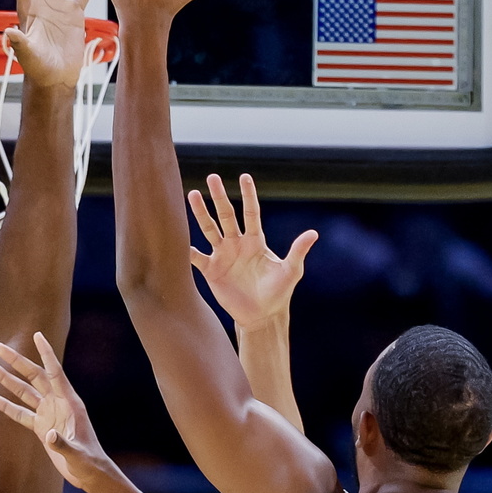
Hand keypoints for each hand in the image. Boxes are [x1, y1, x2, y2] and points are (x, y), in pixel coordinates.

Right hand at [0, 331, 108, 488]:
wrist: (89, 473)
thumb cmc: (88, 462)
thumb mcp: (77, 454)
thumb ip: (63, 444)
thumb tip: (49, 435)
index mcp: (69, 402)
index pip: (55, 373)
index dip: (46, 354)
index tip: (37, 335)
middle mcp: (58, 403)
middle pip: (34, 376)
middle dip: (17, 361)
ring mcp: (48, 414)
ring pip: (24, 391)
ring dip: (7, 379)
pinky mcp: (41, 426)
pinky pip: (20, 413)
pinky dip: (6, 405)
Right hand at [188, 174, 317, 331]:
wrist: (262, 315)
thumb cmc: (279, 292)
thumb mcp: (291, 271)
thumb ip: (298, 251)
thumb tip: (313, 233)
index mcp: (256, 241)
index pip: (251, 213)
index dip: (249, 195)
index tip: (245, 177)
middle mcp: (237, 244)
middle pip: (226, 215)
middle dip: (219, 197)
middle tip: (212, 177)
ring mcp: (223, 256)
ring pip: (209, 230)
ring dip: (200, 213)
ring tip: (192, 195)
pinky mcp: (211, 271)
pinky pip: (197, 258)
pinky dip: (187, 250)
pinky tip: (178, 240)